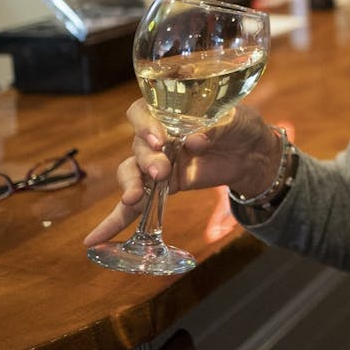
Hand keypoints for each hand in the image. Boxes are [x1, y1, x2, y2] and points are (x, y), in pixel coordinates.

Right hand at [82, 101, 278, 246]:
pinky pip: (135, 204)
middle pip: (137, 145)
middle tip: (161, 171)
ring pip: (132, 171)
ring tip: (136, 197)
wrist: (254, 152)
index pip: (142, 112)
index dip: (144, 124)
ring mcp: (158, 161)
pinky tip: (95, 239)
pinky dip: (114, 220)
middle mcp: (158, 135)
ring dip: (132, 183)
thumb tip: (195, 140)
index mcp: (169, 111)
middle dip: (146, 159)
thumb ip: (213, 127)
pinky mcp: (164, 186)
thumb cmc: (240, 125)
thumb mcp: (233, 120)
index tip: (158, 138)